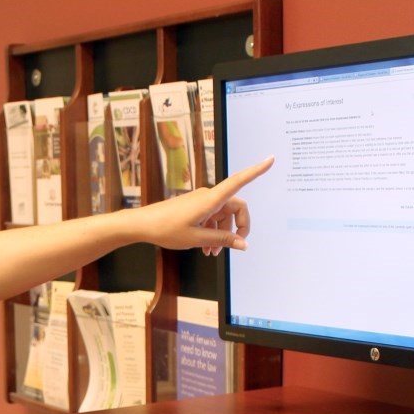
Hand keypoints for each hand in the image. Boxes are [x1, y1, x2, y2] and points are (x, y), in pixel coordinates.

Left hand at [127, 156, 273, 253]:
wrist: (143, 224)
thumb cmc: (166, 229)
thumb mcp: (197, 238)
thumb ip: (222, 240)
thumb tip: (243, 243)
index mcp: (211, 199)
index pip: (238, 181)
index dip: (256, 171)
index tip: (270, 160)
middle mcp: (208, 197)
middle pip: (236, 207)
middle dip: (238, 227)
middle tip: (234, 246)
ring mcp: (202, 201)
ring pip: (224, 216)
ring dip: (223, 234)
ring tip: (212, 253)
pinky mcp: (196, 207)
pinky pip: (213, 217)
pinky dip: (213, 232)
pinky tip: (207, 248)